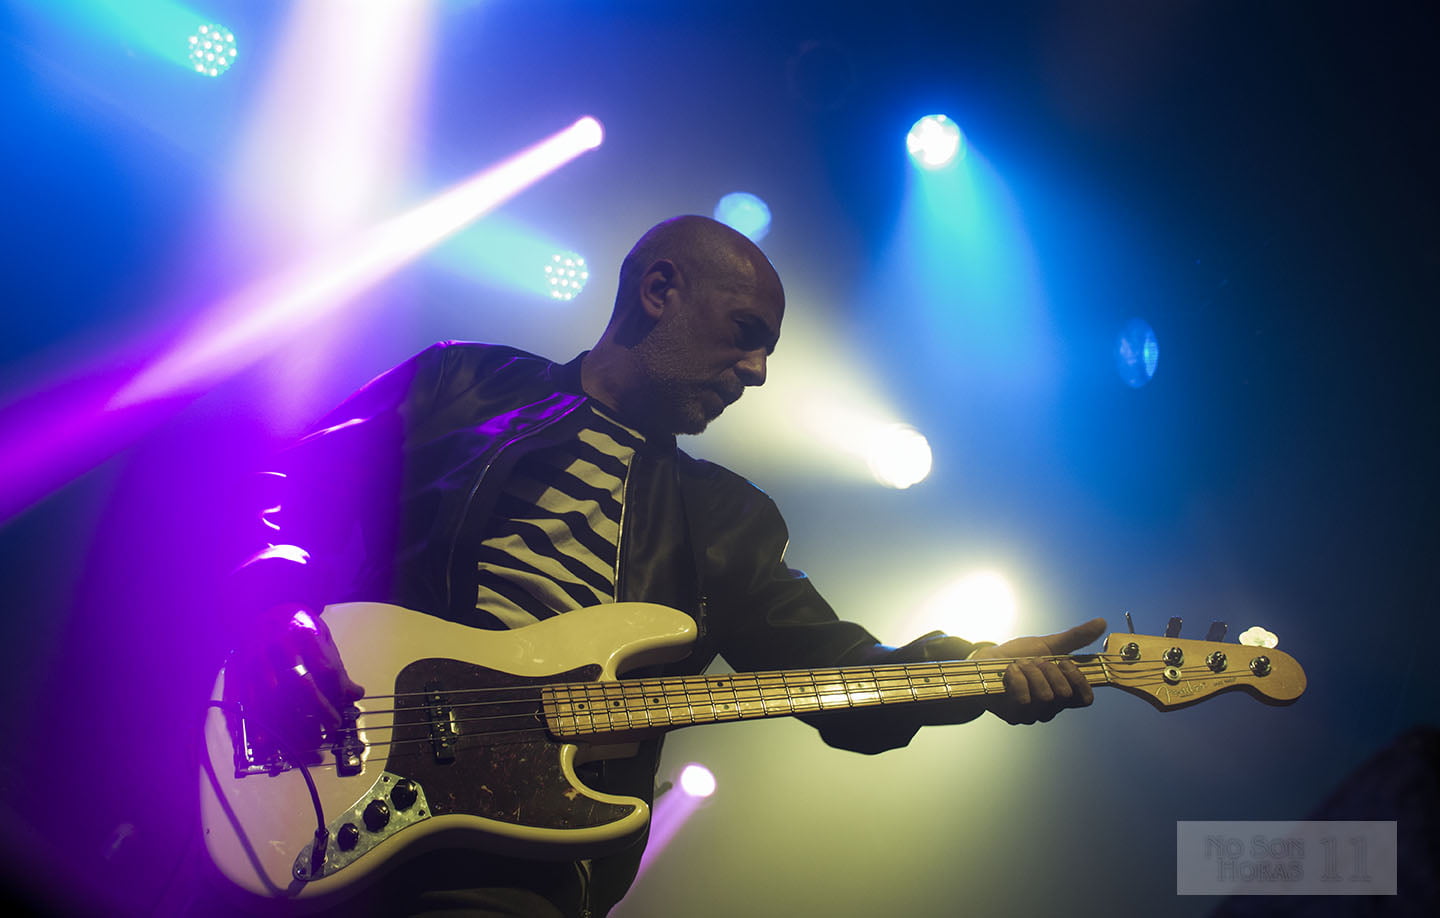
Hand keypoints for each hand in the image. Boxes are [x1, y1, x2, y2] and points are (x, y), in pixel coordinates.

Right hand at [228, 604, 364, 763]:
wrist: (261, 608)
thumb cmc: (296, 626)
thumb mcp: (321, 636)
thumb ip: (335, 665)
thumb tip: (356, 694)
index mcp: (303, 632)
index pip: (326, 668)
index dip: (337, 691)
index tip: (345, 706)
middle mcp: (278, 644)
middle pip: (301, 684)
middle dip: (319, 710)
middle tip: (332, 726)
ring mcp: (255, 657)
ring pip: (273, 696)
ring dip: (290, 721)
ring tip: (307, 739)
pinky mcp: (238, 669)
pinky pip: (246, 700)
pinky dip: (256, 721)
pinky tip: (265, 740)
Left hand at [970, 618, 1105, 724]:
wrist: (985, 659)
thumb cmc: (1018, 655)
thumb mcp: (1049, 644)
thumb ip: (1076, 638)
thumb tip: (1102, 621)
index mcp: (1062, 695)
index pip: (1085, 699)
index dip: (1079, 680)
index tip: (1065, 662)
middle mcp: (1050, 709)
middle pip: (1064, 693)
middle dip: (1049, 670)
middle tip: (1035, 661)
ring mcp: (1032, 715)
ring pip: (1046, 696)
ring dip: (1031, 672)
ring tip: (1021, 665)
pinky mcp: (1013, 715)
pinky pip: (1024, 699)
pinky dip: (1017, 678)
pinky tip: (1010, 672)